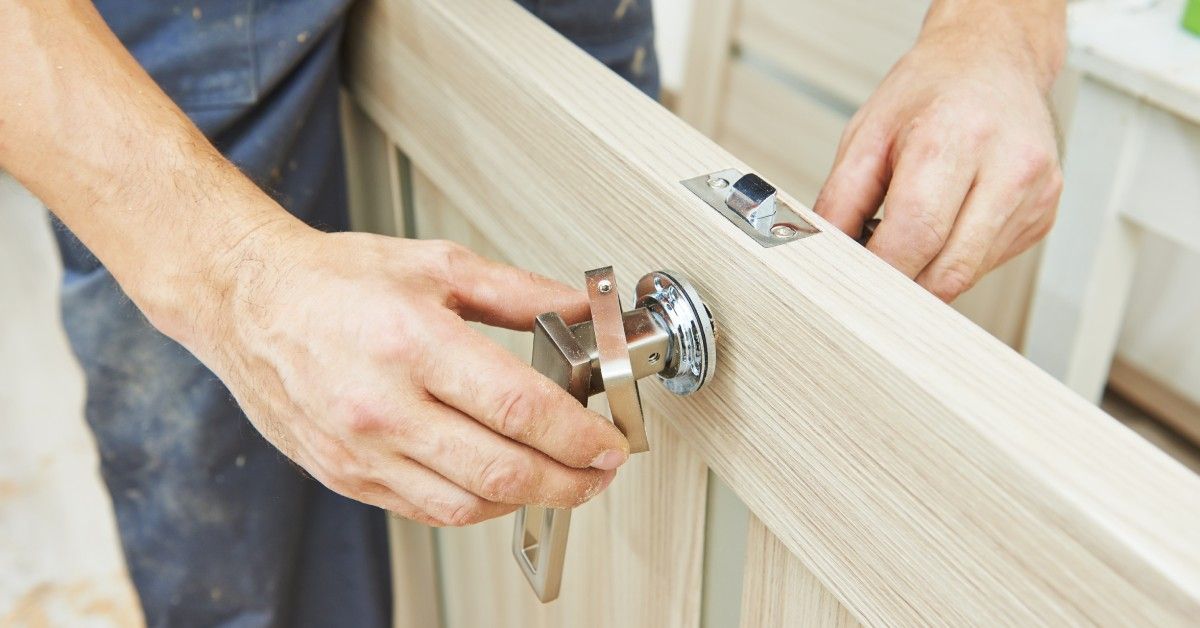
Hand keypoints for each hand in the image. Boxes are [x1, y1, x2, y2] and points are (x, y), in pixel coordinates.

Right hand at [192, 225, 630, 525]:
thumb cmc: (335, 279)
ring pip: (466, 505)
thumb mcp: (437, 264)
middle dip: (569, 480)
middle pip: (501, 470)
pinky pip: (426, 510)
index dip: (578, 435)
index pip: (518, 408)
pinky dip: (476, 506)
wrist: (248, 302)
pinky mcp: (344, 475)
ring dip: (528, 500)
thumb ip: (518, 292)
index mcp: (412, 343)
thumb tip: (581, 311)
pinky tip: (500, 485)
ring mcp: (360, 450)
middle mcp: (383, 406)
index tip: (610, 442)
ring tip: (560, 480)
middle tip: (600, 472)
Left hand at [814, 16, 1063, 300]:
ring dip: (926, 274)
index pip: (915, 235)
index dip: (878, 271)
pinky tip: (944, 225)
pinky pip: (988, 263)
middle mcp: (1008, 166)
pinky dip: (954, 259)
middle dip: (900, 285)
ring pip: (968, 274)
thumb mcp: (866, 134)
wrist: (993, 59)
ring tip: (905, 239)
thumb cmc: (931, 91)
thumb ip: (840, 201)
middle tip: (868, 275)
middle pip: (947, 269)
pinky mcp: (1044, 214)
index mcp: (956, 137)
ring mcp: (1035, 193)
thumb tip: (823, 255)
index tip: (850, 280)